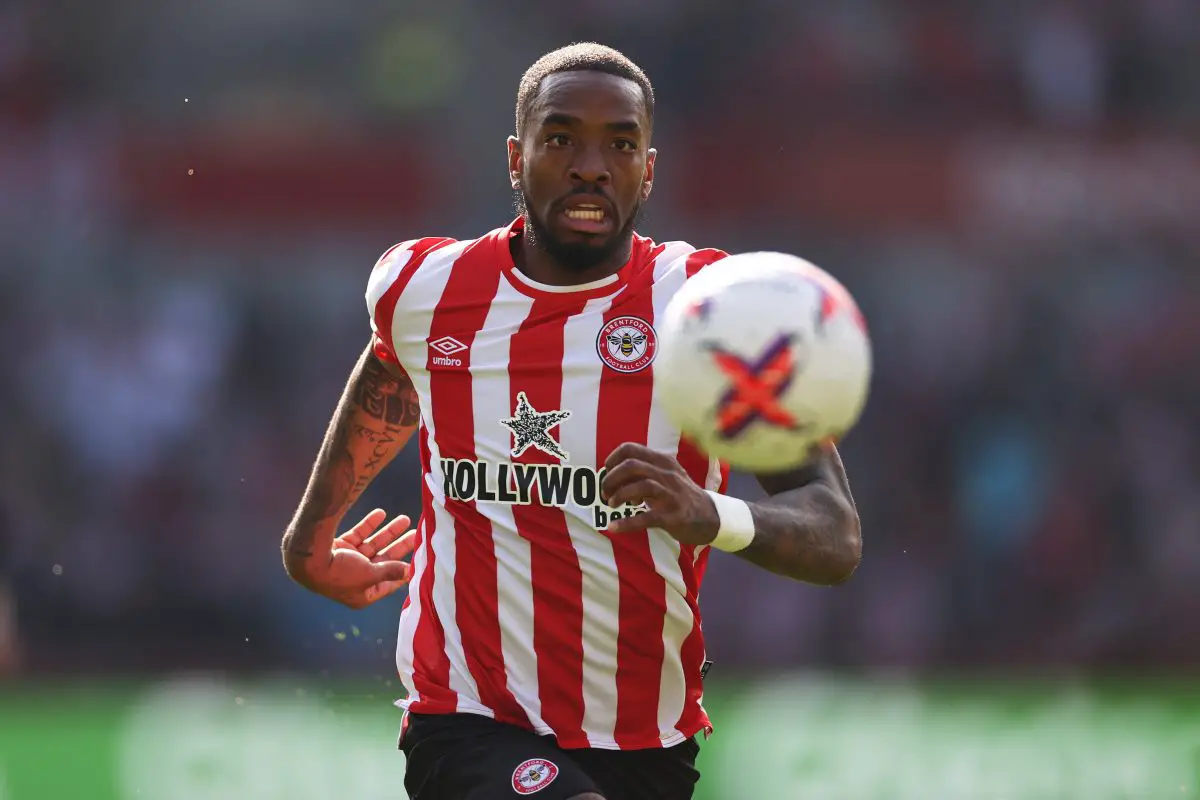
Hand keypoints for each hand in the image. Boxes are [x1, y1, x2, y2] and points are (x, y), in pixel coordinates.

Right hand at [301, 509, 416, 608]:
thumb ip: (391, 571)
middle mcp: (355, 578)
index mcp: (362, 593)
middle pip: (383, 560)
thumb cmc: (340, 573)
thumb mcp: (370, 574)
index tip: (419, 560)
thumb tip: (411, 572)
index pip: (388, 583)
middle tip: (416, 533)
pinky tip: (381, 513)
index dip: (403, 572)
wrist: (307, 558)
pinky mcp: (340, 546)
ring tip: (405, 519)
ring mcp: (348, 561)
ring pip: (373, 544)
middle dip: (400, 546)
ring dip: (388, 532)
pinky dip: (369, 524)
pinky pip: (359, 535)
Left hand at [600, 443, 719, 544]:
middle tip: (605, 492)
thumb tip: (614, 474)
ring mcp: (671, 494)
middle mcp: (667, 474)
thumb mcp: (667, 475)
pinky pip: (645, 517)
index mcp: (663, 461)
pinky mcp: (672, 516)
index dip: (612, 459)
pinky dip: (626, 523)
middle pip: (631, 465)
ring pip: (639, 486)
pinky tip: (614, 527)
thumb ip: (645, 470)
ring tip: (611, 505)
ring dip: (619, 496)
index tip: (606, 471)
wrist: (710, 516)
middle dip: (611, 478)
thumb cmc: (681, 495)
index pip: (631, 449)